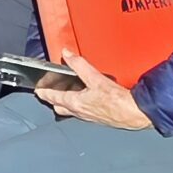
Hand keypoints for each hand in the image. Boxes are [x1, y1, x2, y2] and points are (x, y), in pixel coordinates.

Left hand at [34, 53, 151, 129]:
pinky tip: (86, 99)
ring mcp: (89, 117)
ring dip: (66, 103)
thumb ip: (79, 65)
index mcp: (75, 103)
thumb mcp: (95, 78)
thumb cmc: (116, 101)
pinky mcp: (98, 118)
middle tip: (49, 92)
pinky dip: (79, 105)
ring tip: (66, 93)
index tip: (38, 90)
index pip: (53, 98)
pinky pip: (83, 112)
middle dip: (53, 100)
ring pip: (71, 110)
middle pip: (60, 107)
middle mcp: (80, 112)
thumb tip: (67, 54)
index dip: (44, 93)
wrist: (134, 113)